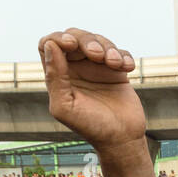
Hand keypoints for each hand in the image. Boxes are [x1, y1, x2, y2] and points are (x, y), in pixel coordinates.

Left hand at [39, 29, 143, 152]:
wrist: (121, 140)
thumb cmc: (91, 127)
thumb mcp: (65, 106)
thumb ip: (55, 77)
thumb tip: (51, 45)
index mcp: (59, 76)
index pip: (50, 44)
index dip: (58, 38)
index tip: (70, 45)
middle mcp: (76, 69)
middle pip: (75, 36)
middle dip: (86, 40)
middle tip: (97, 55)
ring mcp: (97, 68)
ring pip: (98, 40)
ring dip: (107, 47)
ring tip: (115, 64)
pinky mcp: (117, 71)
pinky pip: (120, 52)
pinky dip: (123, 55)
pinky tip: (127, 68)